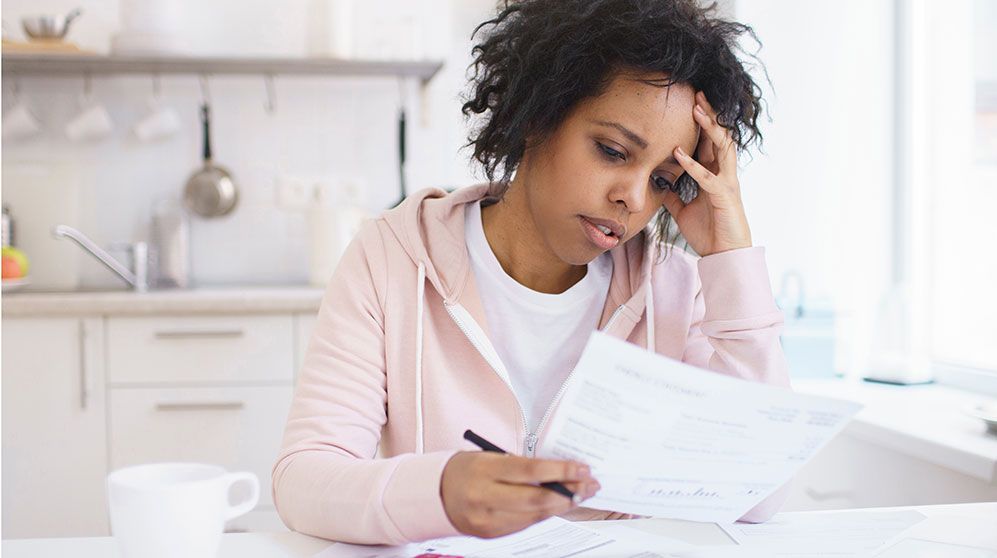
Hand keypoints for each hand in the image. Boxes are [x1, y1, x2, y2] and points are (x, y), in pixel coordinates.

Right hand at [440, 451, 599, 537]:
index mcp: (483, 469)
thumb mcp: (489, 457)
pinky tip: (557, 505)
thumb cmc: (466, 469)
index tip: (582, 468)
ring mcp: (487, 519)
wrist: (433, 493)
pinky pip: (524, 525)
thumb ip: (519, 466)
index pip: (531, 470)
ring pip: (534, 515)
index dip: (561, 471)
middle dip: (569, 492)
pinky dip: (544, 514)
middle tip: (590, 484)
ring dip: (562, 505)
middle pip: (537, 499)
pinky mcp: (490, 534)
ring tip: (580, 495)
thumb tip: (558, 473)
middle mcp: (484, 496)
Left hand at [662, 91, 752, 256]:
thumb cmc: (708, 232)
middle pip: (719, 137)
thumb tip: (659, 185)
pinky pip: (709, 178)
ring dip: (709, 129)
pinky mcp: (726, 198)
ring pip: (722, 148)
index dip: (701, 123)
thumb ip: (674, 195)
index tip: (689, 103)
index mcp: (715, 174)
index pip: (708, 142)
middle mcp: (724, 174)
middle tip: (697, 94)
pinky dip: (694, 165)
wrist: (723, 257)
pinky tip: (679, 154)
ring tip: (697, 111)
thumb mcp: (683, 210)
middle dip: (709, 115)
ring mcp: (727, 183)